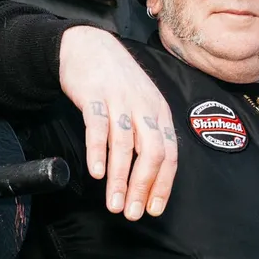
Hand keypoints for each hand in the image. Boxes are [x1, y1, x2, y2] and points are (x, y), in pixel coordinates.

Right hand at [58, 26, 177, 219]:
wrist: (88, 45)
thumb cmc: (117, 81)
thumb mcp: (142, 104)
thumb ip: (146, 134)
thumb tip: (150, 173)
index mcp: (160, 112)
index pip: (170, 154)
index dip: (163, 184)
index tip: (154, 208)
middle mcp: (145, 107)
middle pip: (152, 153)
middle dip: (144, 187)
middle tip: (133, 213)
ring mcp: (120, 100)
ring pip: (124, 145)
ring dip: (120, 179)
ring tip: (114, 204)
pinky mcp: (95, 95)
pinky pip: (98, 127)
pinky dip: (98, 152)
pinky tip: (96, 173)